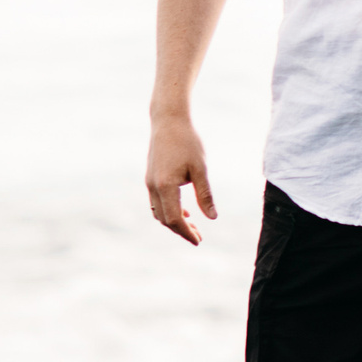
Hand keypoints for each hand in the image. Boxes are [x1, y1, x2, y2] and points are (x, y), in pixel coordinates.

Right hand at [146, 117, 216, 244]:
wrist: (168, 121)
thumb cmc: (187, 142)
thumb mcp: (200, 169)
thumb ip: (205, 194)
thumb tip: (212, 217)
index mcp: (166, 186)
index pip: (174, 218)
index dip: (186, 232)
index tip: (198, 240)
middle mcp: (153, 187)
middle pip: (164, 219)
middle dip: (181, 230)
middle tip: (198, 236)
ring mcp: (149, 182)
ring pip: (158, 212)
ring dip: (174, 221)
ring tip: (192, 224)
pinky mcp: (150, 177)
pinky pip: (156, 202)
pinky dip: (168, 211)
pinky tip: (184, 210)